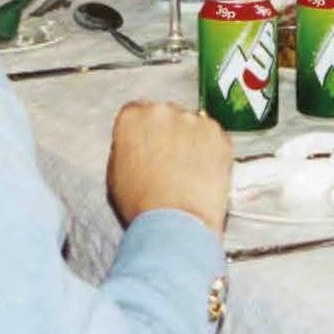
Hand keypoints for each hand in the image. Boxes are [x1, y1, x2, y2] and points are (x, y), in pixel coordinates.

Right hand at [107, 100, 231, 234]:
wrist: (175, 221)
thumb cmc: (142, 204)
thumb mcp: (115, 174)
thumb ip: (125, 148)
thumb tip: (135, 145)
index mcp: (132, 117)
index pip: (137, 113)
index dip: (144, 132)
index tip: (149, 145)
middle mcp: (162, 111)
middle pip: (166, 115)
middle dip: (168, 133)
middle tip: (170, 161)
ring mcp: (194, 120)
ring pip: (193, 124)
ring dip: (191, 140)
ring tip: (189, 171)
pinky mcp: (218, 134)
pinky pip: (214, 137)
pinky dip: (212, 150)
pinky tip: (204, 172)